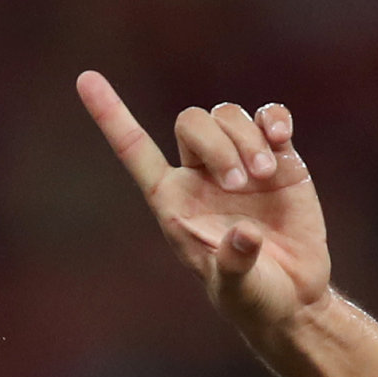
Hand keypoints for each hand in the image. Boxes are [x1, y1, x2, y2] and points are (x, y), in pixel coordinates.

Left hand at [77, 74, 331, 342]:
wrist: (292, 295)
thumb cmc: (252, 297)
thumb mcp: (238, 289)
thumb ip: (234, 263)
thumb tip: (244, 235)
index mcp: (173, 202)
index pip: (135, 151)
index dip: (111, 115)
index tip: (85, 78)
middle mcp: (201, 176)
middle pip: (191, 123)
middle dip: (216, 144)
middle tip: (240, 184)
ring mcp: (239, 162)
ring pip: (229, 116)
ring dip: (247, 139)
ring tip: (264, 176)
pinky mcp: (279, 158)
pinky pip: (269, 116)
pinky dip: (274, 119)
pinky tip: (280, 139)